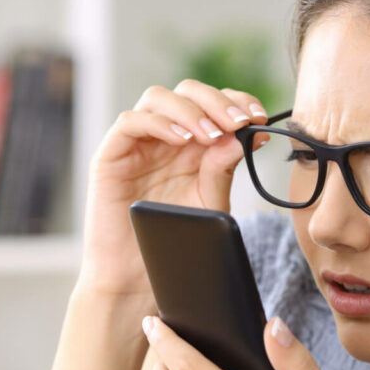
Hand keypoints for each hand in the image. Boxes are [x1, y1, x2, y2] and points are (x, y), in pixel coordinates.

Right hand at [77, 81, 268, 297]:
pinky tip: (182, 140)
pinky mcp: (110, 156)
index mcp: (191, 144)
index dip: (236, 102)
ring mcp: (136, 144)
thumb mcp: (210, 203)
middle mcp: (164, 137)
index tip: (258, 118)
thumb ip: (224, 169)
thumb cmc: (174, 243)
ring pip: (158, 98)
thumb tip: (248, 134)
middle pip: (187, 92)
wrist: (136, 278)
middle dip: (217, 101)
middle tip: (238, 122)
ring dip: (190, 110)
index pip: (213, 103)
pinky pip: (130, 122)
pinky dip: (159, 123)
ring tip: (212, 135)